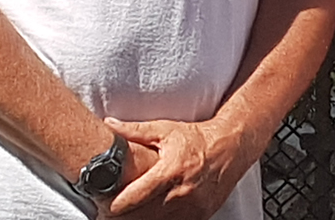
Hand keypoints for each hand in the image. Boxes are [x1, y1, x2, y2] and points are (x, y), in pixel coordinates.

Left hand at [102, 117, 245, 218]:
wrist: (231, 147)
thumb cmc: (196, 138)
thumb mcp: (165, 130)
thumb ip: (134, 130)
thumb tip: (109, 124)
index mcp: (170, 171)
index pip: (136, 196)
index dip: (116, 203)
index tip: (103, 204)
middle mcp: (181, 192)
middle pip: (143, 216)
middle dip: (124, 215)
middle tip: (109, 212)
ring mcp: (192, 208)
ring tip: (126, 214)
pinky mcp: (200, 216)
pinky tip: (148, 216)